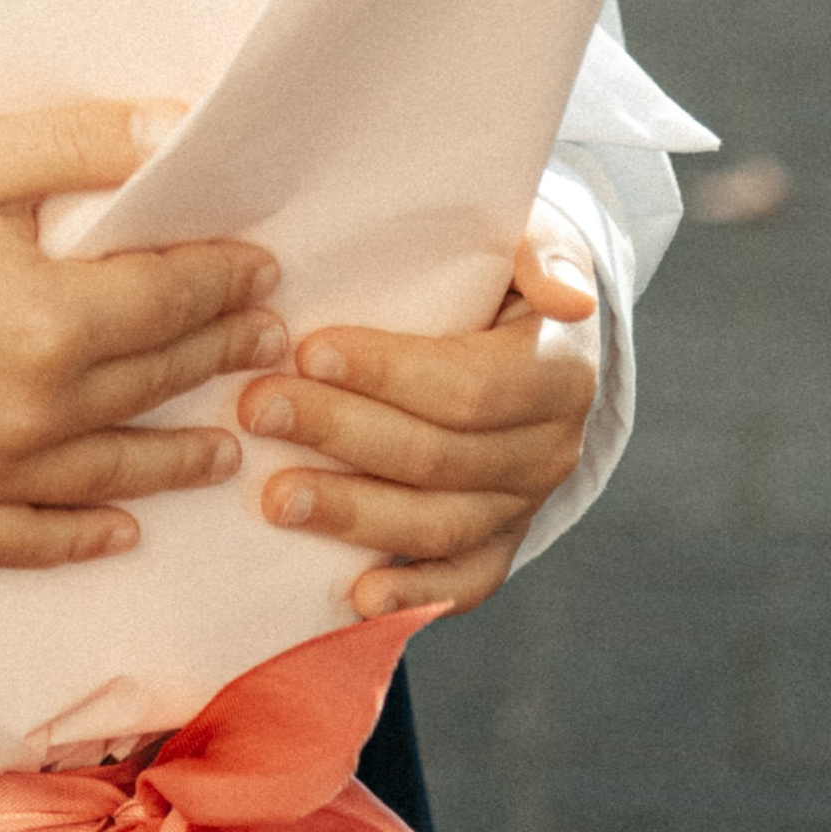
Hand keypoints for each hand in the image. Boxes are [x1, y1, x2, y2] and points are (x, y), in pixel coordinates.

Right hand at [0, 103, 287, 569]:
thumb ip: (88, 143)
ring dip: (175, 459)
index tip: (262, 273)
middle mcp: (31, 413)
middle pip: (150, 383)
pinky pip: (23, 541)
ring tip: (225, 447)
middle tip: (263, 345)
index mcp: (51, 322)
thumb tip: (185, 130)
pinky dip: (78, 540)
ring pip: (108, 473)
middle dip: (215, 357)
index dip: (223, 284)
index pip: (169, 303)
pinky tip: (121, 532)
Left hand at [235, 213, 600, 617]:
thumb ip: (542, 253)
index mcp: (560, 372)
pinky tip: (352, 597)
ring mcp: (525, 504)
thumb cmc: (506, 266)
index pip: (467, 386)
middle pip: (439, 458)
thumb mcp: (531, 234)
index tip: (308, 349)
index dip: (388, 374)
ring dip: (353, 515)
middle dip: (342, 434)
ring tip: (276, 498)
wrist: (528, 324)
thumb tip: (570, 298)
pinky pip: (460, 581)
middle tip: (259, 409)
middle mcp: (551, 449)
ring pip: (438, 525)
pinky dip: (409, 595)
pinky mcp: (500, 541)